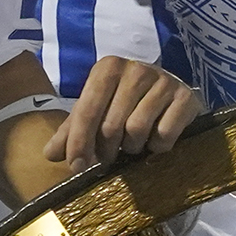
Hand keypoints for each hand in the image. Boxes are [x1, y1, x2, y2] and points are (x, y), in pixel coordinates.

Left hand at [50, 56, 200, 166]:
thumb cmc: (126, 103)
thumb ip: (72, 130)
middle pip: (111, 125)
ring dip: (133, 148)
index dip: (79, 142)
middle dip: (107, 150)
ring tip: (133, 145)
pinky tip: (156, 141)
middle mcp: (136, 69)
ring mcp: (164, 81)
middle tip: (109, 157)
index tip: (76, 167)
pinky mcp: (186, 97)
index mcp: (107, 68)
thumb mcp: (97, 111)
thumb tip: (50, 154)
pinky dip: (157, 147)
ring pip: (137, 130)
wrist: (171, 93)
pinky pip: (164, 135)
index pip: (87, 110)